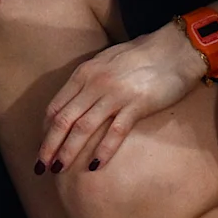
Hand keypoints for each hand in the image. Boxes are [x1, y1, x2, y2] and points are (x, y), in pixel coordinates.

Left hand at [38, 21, 204, 173]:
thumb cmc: (142, 55)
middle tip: (40, 166)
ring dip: (69, 151)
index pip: (55, 106)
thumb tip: (75, 102)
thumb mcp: (106, 63)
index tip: (42, 147)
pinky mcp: (137, 104)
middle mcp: (94, 84)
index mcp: (83, 74)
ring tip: (59, 169)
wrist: (176, 48)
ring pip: (83, 127)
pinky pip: (115, 131)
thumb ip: (89, 81)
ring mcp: (114, 95)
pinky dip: (103, 150)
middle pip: (63, 120)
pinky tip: (94, 166)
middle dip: (49, 145)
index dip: (45, 130)